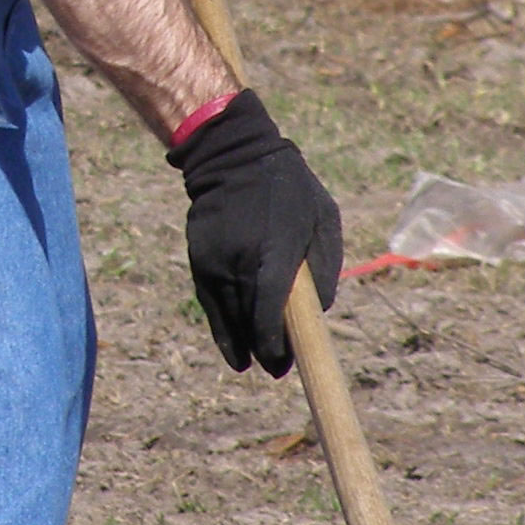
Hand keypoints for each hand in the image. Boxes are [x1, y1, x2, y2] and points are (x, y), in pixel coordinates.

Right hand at [167, 90, 340, 374]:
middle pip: (247, 321)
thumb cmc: (288, 189)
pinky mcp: (199, 259)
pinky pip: (210, 305)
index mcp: (273, 250)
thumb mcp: (323, 219)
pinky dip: (222, 330)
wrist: (231, 155)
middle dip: (263, 350)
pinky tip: (234, 351)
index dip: (273, 344)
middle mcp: (239, 259)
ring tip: (256, 361)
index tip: (283, 365)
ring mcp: (214, 260)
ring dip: (242, 343)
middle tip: (279, 368)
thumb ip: (326, 268)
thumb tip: (319, 313)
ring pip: (228, 317)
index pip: (268, 310)